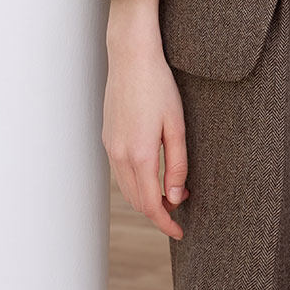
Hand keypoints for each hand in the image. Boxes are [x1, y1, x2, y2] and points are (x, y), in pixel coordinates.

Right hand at [103, 0, 189, 239]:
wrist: (131, 57)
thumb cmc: (158, 86)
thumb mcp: (176, 126)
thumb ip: (177, 164)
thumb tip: (176, 196)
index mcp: (139, 155)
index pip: (150, 205)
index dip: (166, 223)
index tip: (180, 231)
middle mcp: (119, 155)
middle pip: (136, 201)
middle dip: (158, 212)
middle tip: (181, 209)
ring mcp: (110, 146)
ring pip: (126, 188)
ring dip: (146, 198)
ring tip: (172, 191)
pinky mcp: (108, 137)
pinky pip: (120, 172)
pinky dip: (136, 182)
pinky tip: (153, 173)